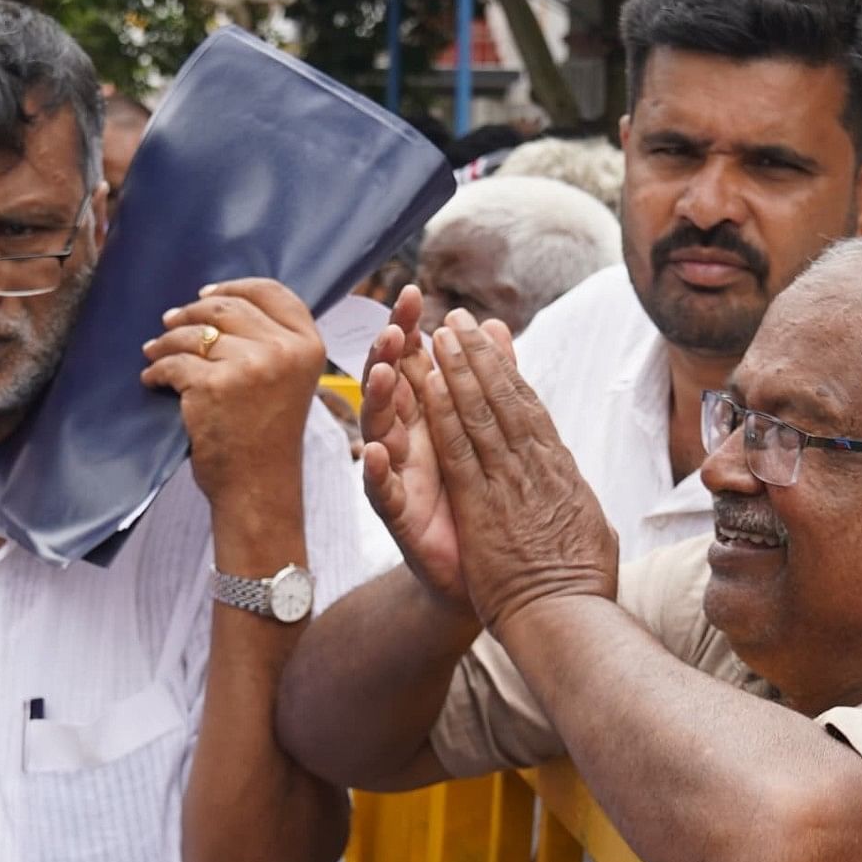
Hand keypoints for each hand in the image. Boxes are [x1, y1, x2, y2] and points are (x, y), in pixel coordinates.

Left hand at [144, 278, 327, 515]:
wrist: (258, 488)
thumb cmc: (267, 438)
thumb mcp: (289, 381)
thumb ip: (271, 342)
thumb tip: (215, 302)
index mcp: (308, 346)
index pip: (271, 292)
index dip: (233, 287)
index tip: (205, 294)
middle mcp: (283, 351)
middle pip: (226, 307)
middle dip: (190, 312)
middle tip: (170, 322)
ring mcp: (249, 367)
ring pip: (193, 332)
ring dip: (166, 340)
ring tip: (155, 351)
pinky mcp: (212, 386)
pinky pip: (173, 362)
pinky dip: (157, 370)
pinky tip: (153, 379)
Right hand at [357, 288, 464, 608]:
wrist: (487, 566)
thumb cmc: (478, 494)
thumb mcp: (485, 428)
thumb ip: (488, 378)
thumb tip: (490, 324)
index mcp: (427, 414)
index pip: (412, 360)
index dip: (408, 328)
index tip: (412, 294)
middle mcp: (405, 438)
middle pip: (388, 386)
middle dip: (387, 355)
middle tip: (394, 330)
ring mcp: (398, 474)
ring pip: (378, 429)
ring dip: (378, 401)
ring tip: (384, 374)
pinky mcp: (398, 514)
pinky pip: (380, 490)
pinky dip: (373, 470)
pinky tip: (371, 450)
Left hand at [411, 308, 622, 630]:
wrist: (566, 619)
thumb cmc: (581, 585)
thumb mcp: (587, 529)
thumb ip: (574, 502)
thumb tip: (576, 489)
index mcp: (561, 471)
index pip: (531, 409)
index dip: (509, 372)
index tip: (495, 342)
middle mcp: (537, 466)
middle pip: (505, 399)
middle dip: (480, 356)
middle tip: (459, 321)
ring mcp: (510, 482)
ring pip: (481, 413)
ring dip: (458, 370)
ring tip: (440, 334)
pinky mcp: (482, 504)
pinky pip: (459, 448)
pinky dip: (445, 413)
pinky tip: (429, 384)